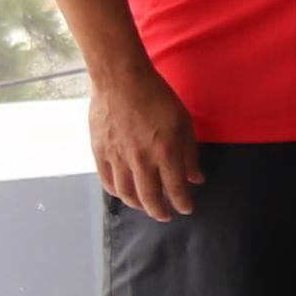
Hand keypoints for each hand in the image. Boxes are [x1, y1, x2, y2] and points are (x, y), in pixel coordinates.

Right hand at [90, 66, 203, 220]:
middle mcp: (140, 160)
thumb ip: (189, 153)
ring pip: (126, 193)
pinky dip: (116, 192)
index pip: (175, 189)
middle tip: (166, 215)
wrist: (121, 80)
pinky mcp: (99, 152)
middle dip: (160, 211)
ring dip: (138, 205)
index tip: (187, 209)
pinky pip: (107, 180)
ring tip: (146, 206)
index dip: (182, 203)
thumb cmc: (157, 97)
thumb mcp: (184, 122)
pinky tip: (124, 193)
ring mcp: (117, 157)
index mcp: (165, 152)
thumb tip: (195, 178)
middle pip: (149, 197)